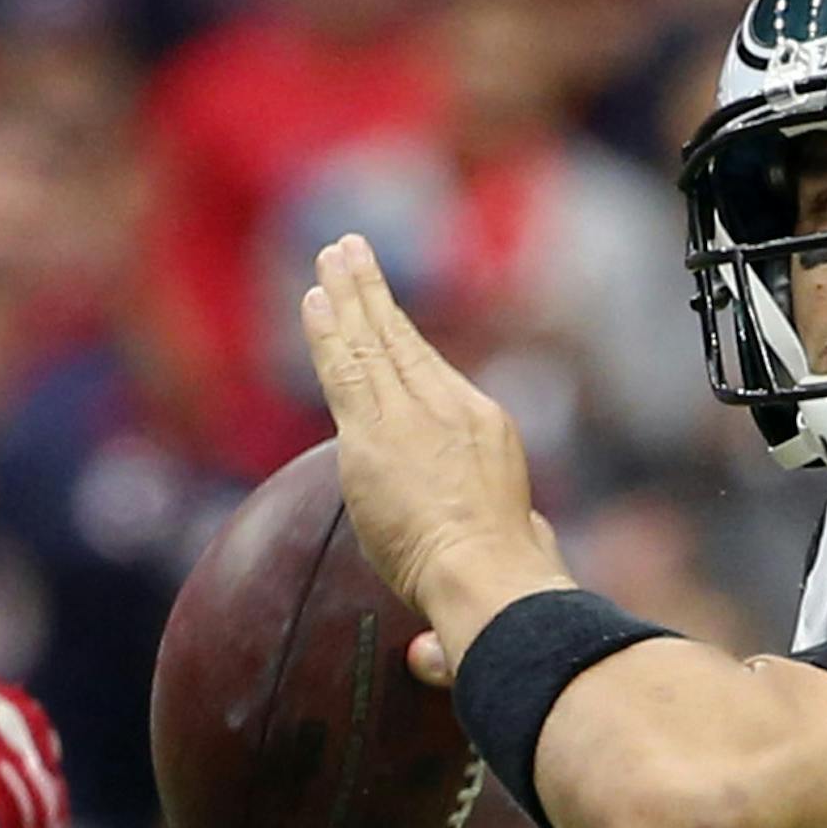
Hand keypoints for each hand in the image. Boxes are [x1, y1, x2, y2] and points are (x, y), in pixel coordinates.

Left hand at [300, 235, 571, 630]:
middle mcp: (448, 407)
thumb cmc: (503, 571)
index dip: (398, 332)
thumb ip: (489, 519)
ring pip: (370, 342)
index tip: (379, 306)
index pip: (427, 370)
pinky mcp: (373, 434)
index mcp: (481, 425)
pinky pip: (345, 369)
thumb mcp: (512, 530)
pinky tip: (314, 299)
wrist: (490, 571)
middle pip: (399, 339)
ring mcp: (410, 416)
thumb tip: (450, 577)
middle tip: (347, 250)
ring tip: (328, 257)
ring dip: (347, 295)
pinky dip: (327, 331)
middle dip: (370, 292)